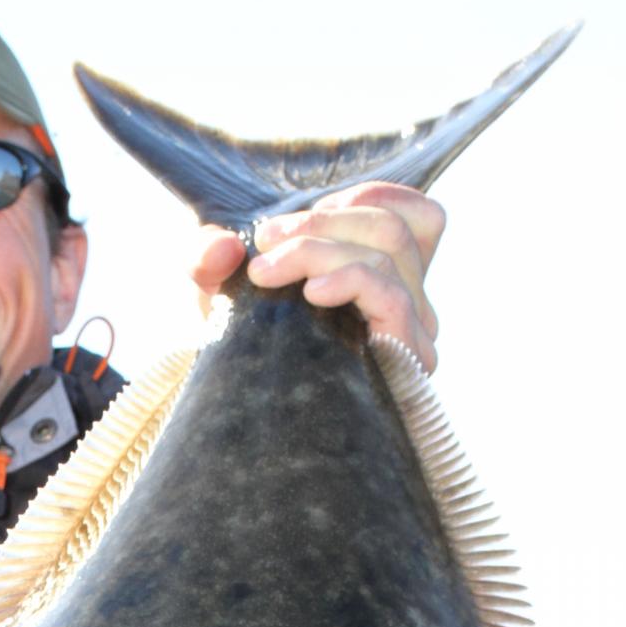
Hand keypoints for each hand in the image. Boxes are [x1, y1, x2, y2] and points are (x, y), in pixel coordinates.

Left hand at [191, 183, 445, 372]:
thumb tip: (223, 245)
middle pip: (391, 229)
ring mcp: (412, 333)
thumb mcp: (217, 294)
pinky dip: (349, 279)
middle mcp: (410, 304)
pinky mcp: (405, 357)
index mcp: (388, 280)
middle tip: (266, 241)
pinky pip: (390, 296)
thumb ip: (208, 257)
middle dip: (322, 223)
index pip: (417, 216)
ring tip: (266, 274)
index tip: (304, 221)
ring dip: (319, 249)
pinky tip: (310, 293)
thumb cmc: (243, 356)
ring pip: (386, 254)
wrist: (242, 427)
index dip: (363, 199)